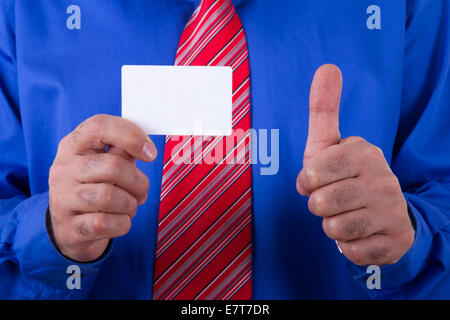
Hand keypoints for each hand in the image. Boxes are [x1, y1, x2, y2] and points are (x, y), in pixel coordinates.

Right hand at [48, 114, 156, 261]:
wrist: (70, 228)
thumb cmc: (95, 188)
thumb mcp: (105, 164)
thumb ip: (123, 152)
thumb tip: (144, 147)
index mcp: (74, 145)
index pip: (99, 126)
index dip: (131, 136)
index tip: (151, 153)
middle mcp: (64, 168)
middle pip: (113, 166)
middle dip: (138, 182)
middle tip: (141, 192)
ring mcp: (62, 198)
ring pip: (109, 196)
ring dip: (130, 204)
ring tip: (128, 206)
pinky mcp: (68, 226)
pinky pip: (105, 223)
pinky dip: (122, 224)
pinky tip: (119, 221)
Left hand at [297, 65, 413, 265]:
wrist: (383, 214)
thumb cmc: (344, 176)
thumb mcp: (330, 145)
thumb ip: (324, 110)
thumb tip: (327, 66)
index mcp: (364, 152)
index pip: (313, 172)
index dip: (307, 181)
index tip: (317, 180)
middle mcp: (383, 179)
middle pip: (321, 203)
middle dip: (319, 205)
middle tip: (333, 199)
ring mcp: (392, 211)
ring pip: (334, 229)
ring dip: (332, 225)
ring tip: (345, 214)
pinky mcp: (393, 241)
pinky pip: (349, 251)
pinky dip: (347, 246)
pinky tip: (359, 232)